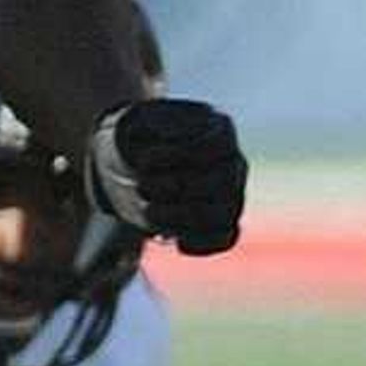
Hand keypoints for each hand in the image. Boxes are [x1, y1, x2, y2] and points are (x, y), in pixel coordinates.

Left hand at [89, 96, 245, 253]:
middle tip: (141, 186)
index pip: (214, 145)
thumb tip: (147, 140)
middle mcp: (233, 162)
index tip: (142, 161)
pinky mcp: (221, 220)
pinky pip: (224, 237)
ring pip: (223, 212)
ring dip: (182, 216)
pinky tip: (179, 242)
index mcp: (219, 130)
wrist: (137, 164)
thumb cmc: (138, 139)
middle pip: (220, 180)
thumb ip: (140, 125)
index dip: (178, 155)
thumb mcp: (133, 122)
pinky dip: (203, 243)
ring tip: (149, 212)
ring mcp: (231, 193)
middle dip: (175, 187)